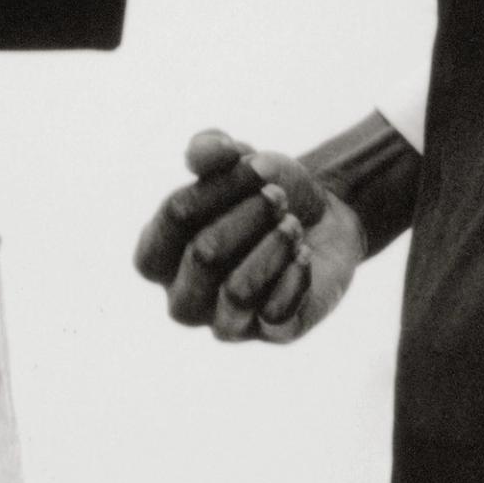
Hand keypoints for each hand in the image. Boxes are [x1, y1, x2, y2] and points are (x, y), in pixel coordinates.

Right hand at [132, 130, 362, 342]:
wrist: (324, 222)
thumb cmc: (263, 193)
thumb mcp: (238, 159)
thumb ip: (210, 149)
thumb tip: (203, 154)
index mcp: (159, 256)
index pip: (174, 217)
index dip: (218, 186)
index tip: (254, 166)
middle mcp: (183, 298)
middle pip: (204, 253)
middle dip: (250, 214)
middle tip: (278, 198)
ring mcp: (225, 323)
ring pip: (237, 291)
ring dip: (272, 246)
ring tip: (291, 225)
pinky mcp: (273, 333)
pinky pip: (277, 312)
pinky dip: (295, 274)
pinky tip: (304, 255)